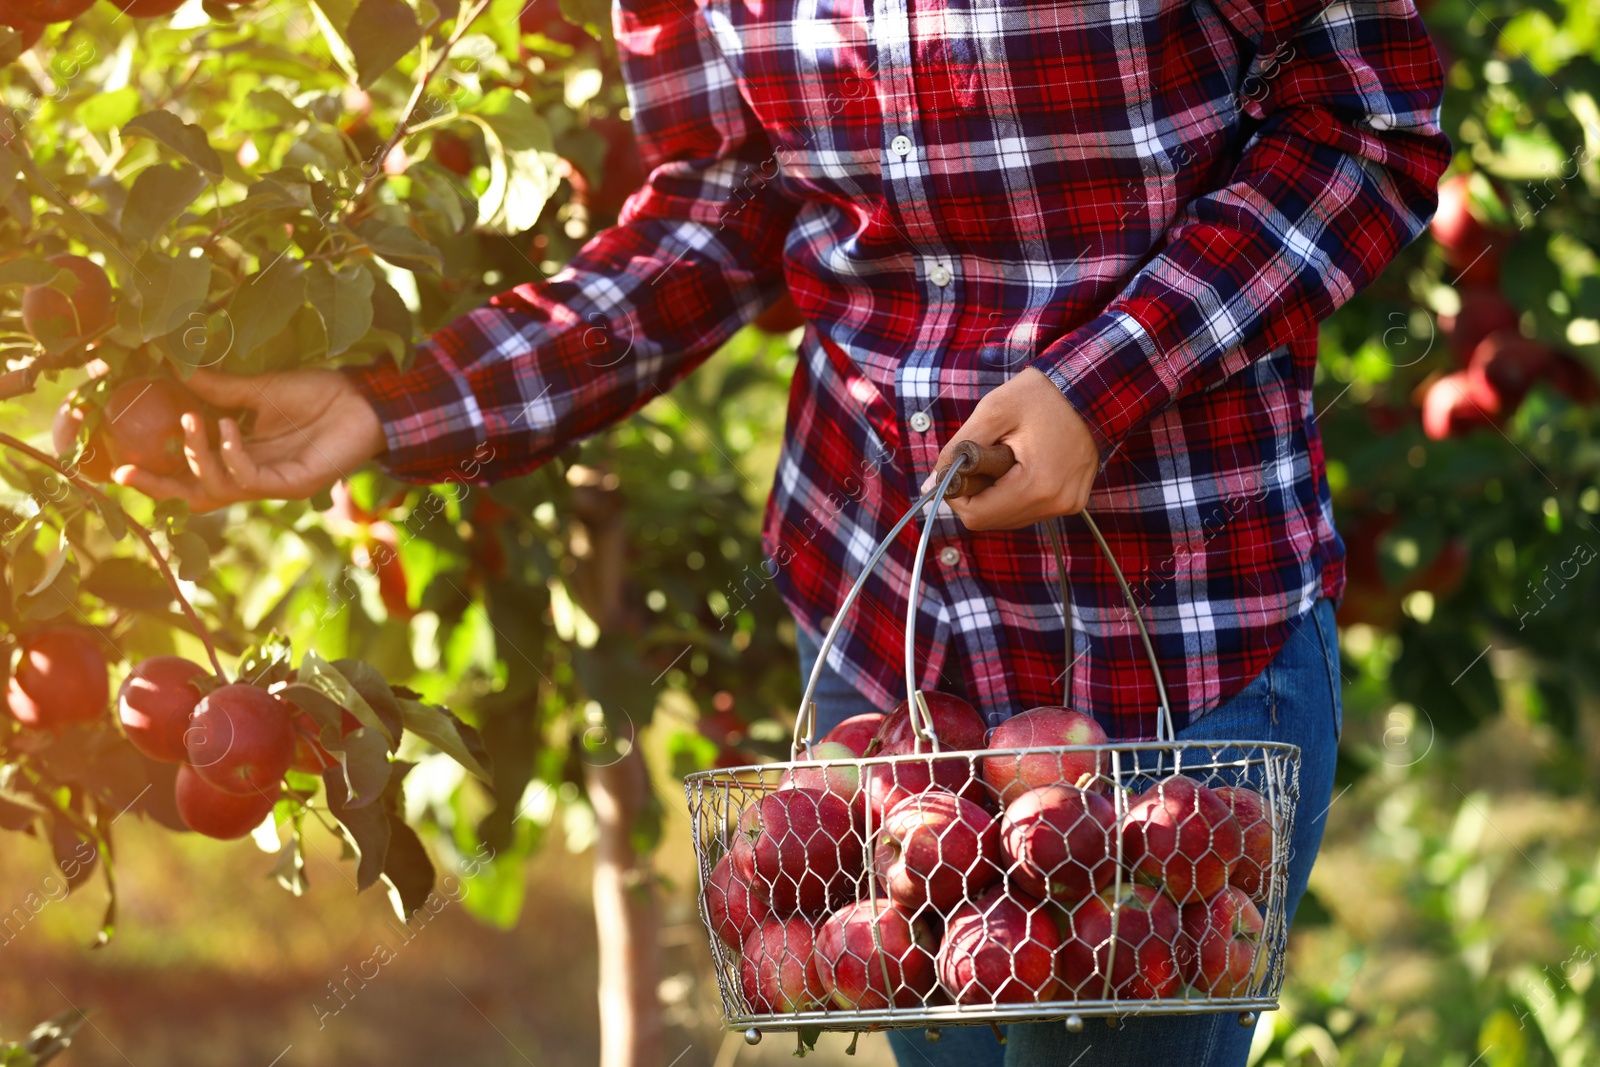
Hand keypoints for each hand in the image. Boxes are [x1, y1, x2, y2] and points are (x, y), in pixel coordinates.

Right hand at [112, 367, 387, 509]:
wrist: (364, 398)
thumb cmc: (319, 394)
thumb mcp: (260, 389)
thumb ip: (221, 389)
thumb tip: (176, 373)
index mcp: (243, 455)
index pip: (193, 475)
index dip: (158, 475)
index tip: (119, 465)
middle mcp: (254, 475)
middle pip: (198, 496)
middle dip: (162, 487)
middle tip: (128, 469)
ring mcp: (275, 482)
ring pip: (219, 488)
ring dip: (198, 456)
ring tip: (192, 421)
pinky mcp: (295, 484)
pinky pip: (250, 478)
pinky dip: (232, 454)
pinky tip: (228, 426)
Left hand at [932, 368, 1099, 530]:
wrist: (1090, 387)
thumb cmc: (1042, 395)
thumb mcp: (992, 412)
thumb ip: (957, 450)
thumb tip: (932, 484)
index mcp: (1037, 486)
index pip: (977, 516)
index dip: (956, 496)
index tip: (957, 466)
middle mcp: (1056, 504)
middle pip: (993, 520)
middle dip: (977, 493)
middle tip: (983, 456)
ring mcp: (1068, 504)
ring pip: (1011, 517)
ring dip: (996, 493)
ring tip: (1005, 456)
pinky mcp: (1073, 500)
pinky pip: (1031, 508)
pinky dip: (1016, 492)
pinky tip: (1021, 463)